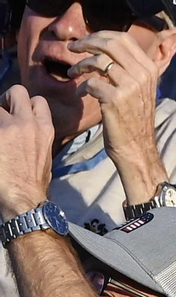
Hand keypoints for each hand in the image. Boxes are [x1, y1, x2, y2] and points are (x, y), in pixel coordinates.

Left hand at [0, 87, 53, 218]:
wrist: (24, 199)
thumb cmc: (34, 183)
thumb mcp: (45, 156)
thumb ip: (36, 137)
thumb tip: (26, 133)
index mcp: (45, 130)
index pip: (37, 102)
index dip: (25, 105)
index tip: (17, 115)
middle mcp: (27, 124)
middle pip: (16, 92)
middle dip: (6, 99)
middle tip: (1, 115)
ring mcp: (8, 128)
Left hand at [67, 31, 172, 201]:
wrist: (138, 149)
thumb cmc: (135, 119)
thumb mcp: (140, 89)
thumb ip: (129, 68)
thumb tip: (105, 48)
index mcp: (150, 69)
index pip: (123, 38)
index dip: (101, 35)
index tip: (87, 41)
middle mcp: (142, 75)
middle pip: (110, 44)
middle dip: (86, 43)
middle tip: (73, 49)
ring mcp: (130, 87)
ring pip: (98, 61)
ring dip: (80, 65)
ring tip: (72, 72)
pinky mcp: (115, 100)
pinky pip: (91, 82)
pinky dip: (83, 86)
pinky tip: (84, 93)